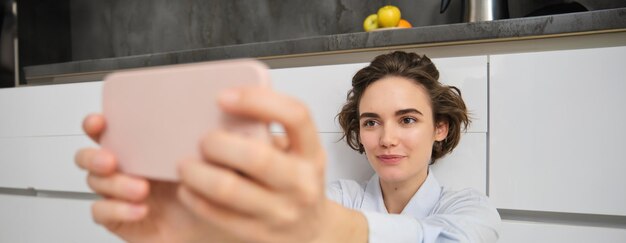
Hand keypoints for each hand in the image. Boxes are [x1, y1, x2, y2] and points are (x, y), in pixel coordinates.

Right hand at [75, 114, 239, 242]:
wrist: (213, 230)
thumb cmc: (210, 194)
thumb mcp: (214, 162)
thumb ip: (209, 140)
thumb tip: (217, 118)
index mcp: (146, 147)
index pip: (112, 129)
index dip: (97, 124)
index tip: (100, 122)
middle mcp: (129, 168)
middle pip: (89, 156)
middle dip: (94, 156)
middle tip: (112, 160)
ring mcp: (122, 193)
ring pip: (95, 182)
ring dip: (115, 184)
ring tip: (141, 189)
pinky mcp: (120, 218)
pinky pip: (101, 212)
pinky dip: (117, 209)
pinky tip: (140, 210)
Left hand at [177, 88, 366, 242]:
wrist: (311, 230)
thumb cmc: (298, 181)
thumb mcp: (299, 152)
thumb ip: (272, 131)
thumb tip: (225, 104)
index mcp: (311, 153)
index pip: (295, 116)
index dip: (258, 100)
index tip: (224, 96)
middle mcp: (301, 183)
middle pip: (256, 157)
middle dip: (219, 143)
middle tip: (203, 139)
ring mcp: (280, 211)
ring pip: (229, 189)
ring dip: (198, 173)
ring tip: (185, 164)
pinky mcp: (258, 233)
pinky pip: (218, 214)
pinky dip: (196, 198)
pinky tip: (188, 187)